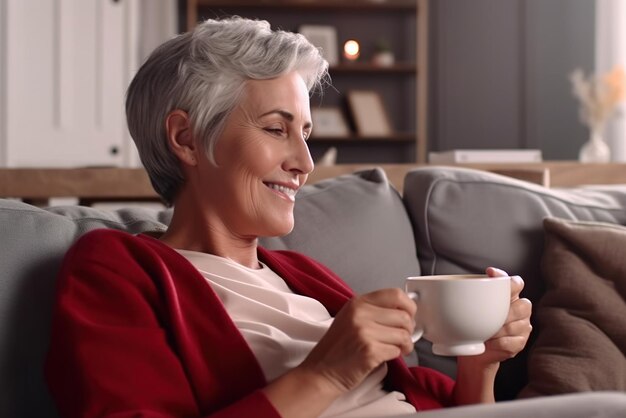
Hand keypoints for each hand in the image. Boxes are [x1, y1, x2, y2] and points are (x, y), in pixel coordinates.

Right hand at [298, 288, 415, 395]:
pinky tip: (384, 356)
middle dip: (408, 329)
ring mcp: (364, 332)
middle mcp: (360, 314)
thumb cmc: (338, 348)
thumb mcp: (351, 318)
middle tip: (402, 337)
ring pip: (403, 335)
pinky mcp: (370, 351)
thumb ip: (374, 311)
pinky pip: (397, 350)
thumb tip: (405, 312)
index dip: (408, 306)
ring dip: (405, 345)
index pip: (395, 294)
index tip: (410, 315)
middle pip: (403, 316)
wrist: (321, 372)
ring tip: (396, 348)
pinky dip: (395, 355)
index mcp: (357, 303)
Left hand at [460, 267, 532, 369]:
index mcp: (507, 296)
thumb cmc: (471, 325)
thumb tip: (431, 290)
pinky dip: (498, 343)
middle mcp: (519, 310)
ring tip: (485, 332)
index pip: (515, 283)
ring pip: (519, 325)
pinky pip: (512, 342)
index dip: (506, 278)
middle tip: (491, 315)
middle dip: (508, 310)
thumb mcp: (465, 308)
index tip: (490, 273)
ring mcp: (522, 327)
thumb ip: (460, 296)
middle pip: (524, 304)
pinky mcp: (519, 344)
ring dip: (499, 329)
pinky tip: (488, 342)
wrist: (474, 352)